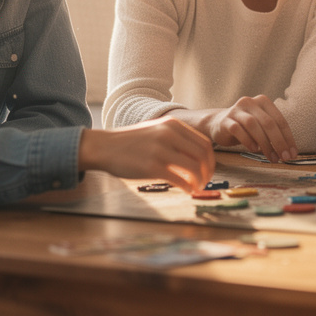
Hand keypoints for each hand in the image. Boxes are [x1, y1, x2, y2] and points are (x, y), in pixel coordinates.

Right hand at [80, 117, 214, 191]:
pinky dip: (187, 187)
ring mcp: (161, 150)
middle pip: (203, 155)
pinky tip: (186, 190)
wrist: (104, 146)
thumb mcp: (156, 131)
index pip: (204, 143)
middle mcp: (169, 135)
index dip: (210, 159)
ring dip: (200, 181)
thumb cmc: (130, 142)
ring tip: (196, 187)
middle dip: (208, 171)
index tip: (208, 169)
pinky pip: (179, 179)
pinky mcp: (152, 166)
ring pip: (194, 168)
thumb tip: (196, 158)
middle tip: (205, 181)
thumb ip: (176, 139)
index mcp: (173, 125)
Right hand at [200, 95, 297, 162]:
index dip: (288, 138)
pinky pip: (238, 129)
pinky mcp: (225, 120)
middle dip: (279, 142)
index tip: (293, 153)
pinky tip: (254, 149)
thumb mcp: (261, 126)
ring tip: (271, 157)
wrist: (218, 123)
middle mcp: (250, 102)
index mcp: (263, 102)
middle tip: (284, 157)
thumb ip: (273, 134)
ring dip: (265, 144)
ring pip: (253, 125)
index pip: (280, 120)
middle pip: (268, 123)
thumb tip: (289, 151)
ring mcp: (236, 110)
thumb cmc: (245, 127)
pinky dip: (248, 140)